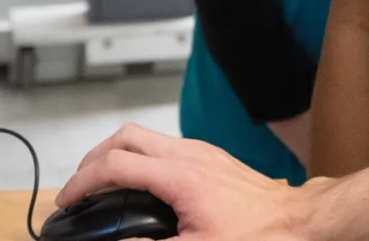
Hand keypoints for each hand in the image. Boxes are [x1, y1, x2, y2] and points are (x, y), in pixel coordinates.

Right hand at [58, 123, 331, 239]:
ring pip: (144, 137)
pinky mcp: (211, 157)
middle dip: (93, 159)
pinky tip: (139, 186)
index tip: (68, 201)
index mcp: (180, 175)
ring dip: (116, 156)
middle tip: (79, 188)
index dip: (82, 182)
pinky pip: (164, 147)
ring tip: (102, 187)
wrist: (300, 222)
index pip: (114, 164)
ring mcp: (201, 152)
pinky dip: (140, 159)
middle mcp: (189, 155)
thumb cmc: (259, 235)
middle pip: (125, 136)